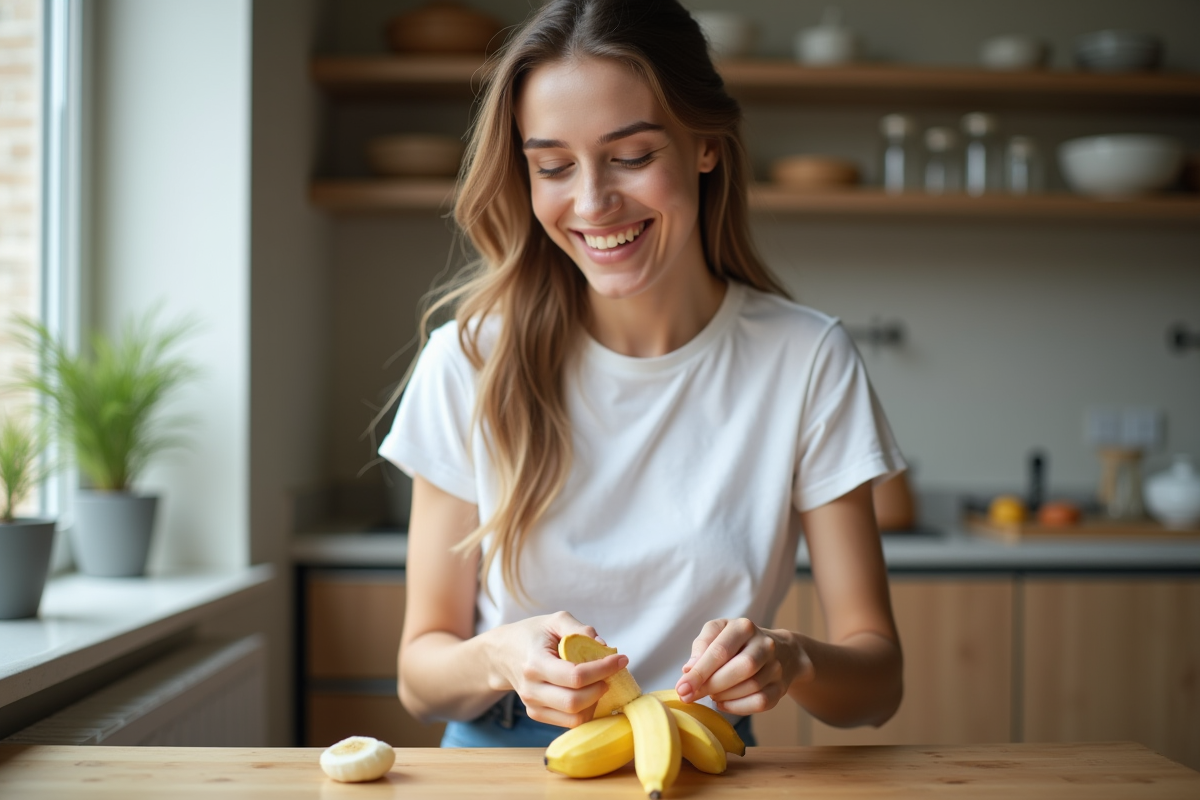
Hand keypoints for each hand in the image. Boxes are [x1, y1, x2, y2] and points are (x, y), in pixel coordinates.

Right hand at [488, 611, 627, 727]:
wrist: (503, 654)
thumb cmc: (532, 635)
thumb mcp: (555, 621)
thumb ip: (580, 629)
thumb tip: (604, 647)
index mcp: (535, 662)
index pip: (575, 676)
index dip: (603, 669)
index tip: (621, 659)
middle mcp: (531, 688)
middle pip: (575, 702)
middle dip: (601, 688)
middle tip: (610, 673)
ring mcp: (532, 705)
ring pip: (574, 717)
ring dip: (595, 702)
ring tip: (598, 682)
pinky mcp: (536, 714)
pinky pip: (569, 722)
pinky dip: (586, 710)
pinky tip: (588, 693)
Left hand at [674, 618, 812, 715]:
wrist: (779, 651)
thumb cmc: (737, 642)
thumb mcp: (717, 633)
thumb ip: (701, 646)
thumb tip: (689, 670)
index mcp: (744, 627)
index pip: (720, 651)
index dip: (699, 672)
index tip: (681, 688)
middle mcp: (765, 644)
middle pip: (741, 668)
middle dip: (712, 685)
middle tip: (691, 696)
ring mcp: (776, 666)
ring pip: (752, 687)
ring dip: (724, 696)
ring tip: (711, 694)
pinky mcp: (781, 687)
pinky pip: (761, 702)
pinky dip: (738, 707)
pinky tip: (723, 704)